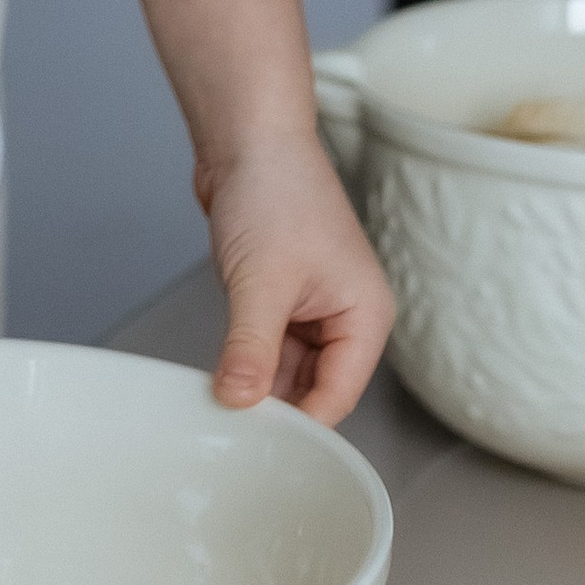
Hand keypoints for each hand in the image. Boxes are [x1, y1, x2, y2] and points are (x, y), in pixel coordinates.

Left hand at [195, 133, 392, 425]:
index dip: (299, 424)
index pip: (337, 396)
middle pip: (314, 386)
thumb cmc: (275, 190)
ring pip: (286, 367)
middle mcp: (346, 314)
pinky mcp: (281, 294)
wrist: (247, 136)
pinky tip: (219, 373)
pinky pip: (267, 343)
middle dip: (275, 404)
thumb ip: (251, 349)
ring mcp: (312, 305)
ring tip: (219, 404)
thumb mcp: (261, 282)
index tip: (258, 448)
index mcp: (366, 315)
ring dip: (255, 380)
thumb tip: (241, 402)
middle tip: (231, 432)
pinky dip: (245, 356)